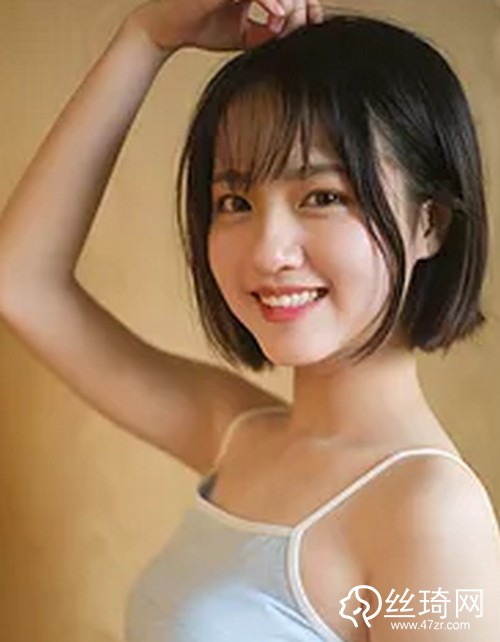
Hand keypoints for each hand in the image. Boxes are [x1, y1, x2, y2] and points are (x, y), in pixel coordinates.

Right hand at [126, 0, 323, 53]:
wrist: (169, 30)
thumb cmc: (201, 28)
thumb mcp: (243, 36)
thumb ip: (265, 34)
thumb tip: (287, 33)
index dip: (305, 3)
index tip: (312, 22)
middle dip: (300, 2)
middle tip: (302, 22)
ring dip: (286, 0)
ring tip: (288, 19)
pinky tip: (276, 14)